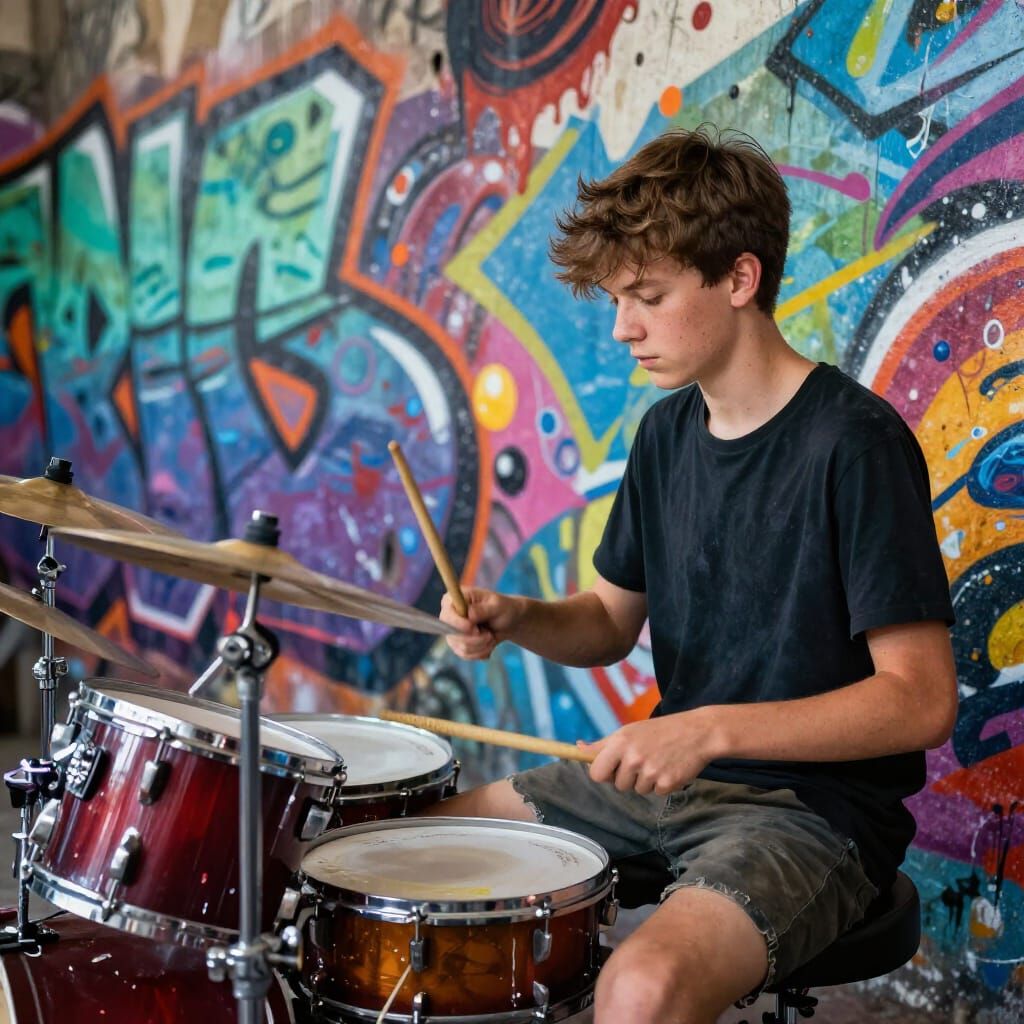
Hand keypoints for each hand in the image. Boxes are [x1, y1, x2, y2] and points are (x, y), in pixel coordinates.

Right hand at [440, 588, 522, 659]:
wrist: (508, 622)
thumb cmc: (502, 608)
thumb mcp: (497, 606)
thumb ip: (482, 610)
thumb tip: (469, 614)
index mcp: (454, 599)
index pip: (447, 615)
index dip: (459, 625)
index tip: (475, 629)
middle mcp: (449, 616)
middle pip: (453, 635)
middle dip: (476, 639)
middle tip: (490, 635)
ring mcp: (452, 632)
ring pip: (462, 648)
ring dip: (481, 646)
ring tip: (491, 637)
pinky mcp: (457, 645)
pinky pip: (466, 655)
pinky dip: (481, 652)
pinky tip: (488, 644)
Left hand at [582, 711, 718, 795]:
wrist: (697, 732)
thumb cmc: (659, 731)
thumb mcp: (628, 732)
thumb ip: (603, 744)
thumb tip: (578, 748)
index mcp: (620, 743)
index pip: (596, 773)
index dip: (604, 773)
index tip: (613, 769)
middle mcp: (633, 758)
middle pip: (618, 785)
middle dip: (627, 777)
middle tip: (642, 760)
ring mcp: (650, 772)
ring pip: (637, 790)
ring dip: (645, 781)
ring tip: (658, 761)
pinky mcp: (666, 784)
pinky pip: (655, 793)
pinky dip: (661, 784)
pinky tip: (669, 768)